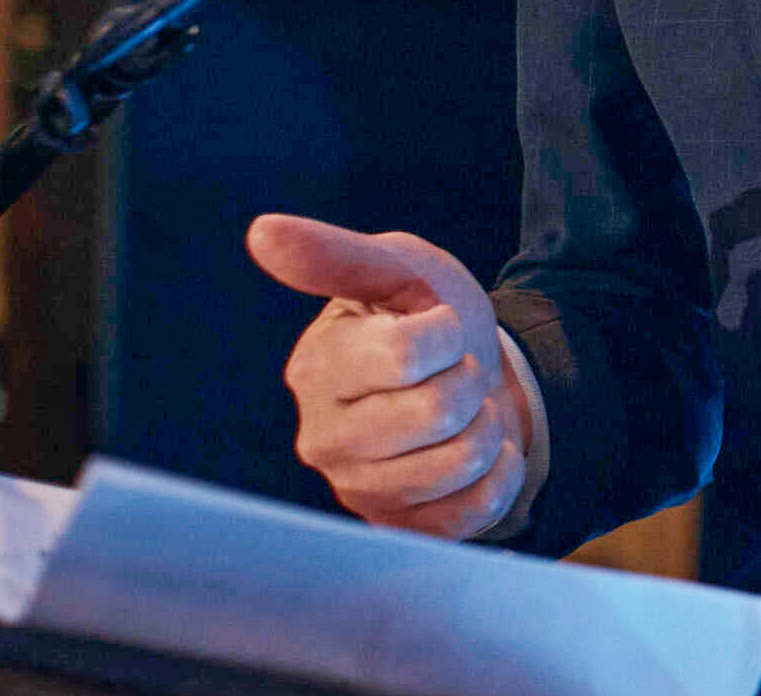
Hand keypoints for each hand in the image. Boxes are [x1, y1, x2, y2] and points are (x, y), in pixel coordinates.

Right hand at [246, 215, 528, 538]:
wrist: (469, 375)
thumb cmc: (424, 316)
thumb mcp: (394, 270)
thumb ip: (337, 256)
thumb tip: (262, 232)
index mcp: (316, 369)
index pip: (405, 354)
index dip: (446, 332)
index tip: (438, 328)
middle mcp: (324, 438)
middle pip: (438, 411)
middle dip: (469, 379)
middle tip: (452, 372)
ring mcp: (360, 491)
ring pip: (460, 462)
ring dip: (485, 425)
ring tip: (462, 410)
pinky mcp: (401, 528)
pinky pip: (474, 511)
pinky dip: (498, 473)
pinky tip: (478, 453)